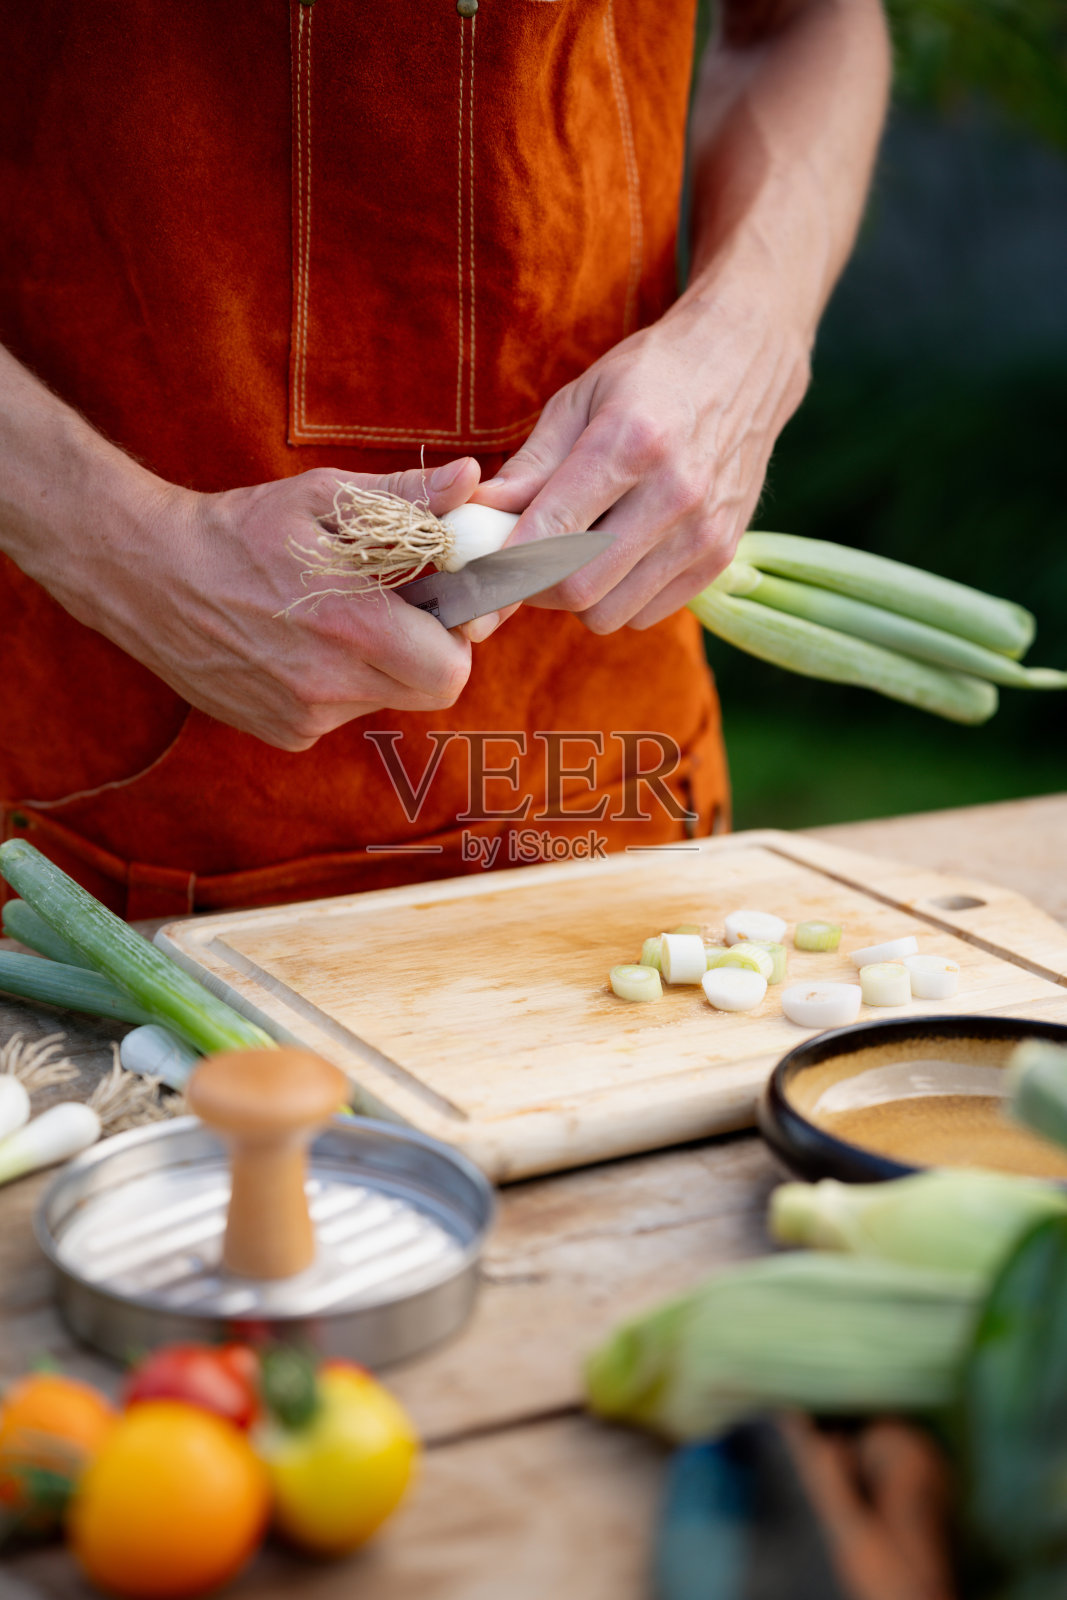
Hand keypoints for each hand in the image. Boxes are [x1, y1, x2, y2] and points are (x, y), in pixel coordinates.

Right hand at [53, 460, 481, 750]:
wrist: (149, 576)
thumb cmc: (241, 530)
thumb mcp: (322, 499)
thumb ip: (405, 500)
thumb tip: (470, 482)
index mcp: (350, 624)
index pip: (451, 667)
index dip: (455, 633)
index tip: (433, 601)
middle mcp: (329, 684)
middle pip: (430, 691)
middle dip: (427, 653)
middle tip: (396, 610)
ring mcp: (305, 716)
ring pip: (386, 700)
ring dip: (379, 666)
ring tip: (332, 619)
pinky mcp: (285, 732)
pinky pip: (342, 713)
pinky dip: (337, 684)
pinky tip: (300, 645)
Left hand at [474, 286, 810, 632]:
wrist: (742, 367)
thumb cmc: (647, 379)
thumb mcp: (579, 400)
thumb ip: (529, 466)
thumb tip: (474, 516)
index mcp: (630, 441)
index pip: (550, 533)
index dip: (502, 564)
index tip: (475, 574)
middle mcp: (675, 492)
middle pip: (579, 587)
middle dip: (535, 587)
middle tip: (522, 564)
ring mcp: (703, 532)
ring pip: (611, 612)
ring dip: (577, 597)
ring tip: (573, 554)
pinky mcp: (720, 558)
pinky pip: (646, 615)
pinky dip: (618, 599)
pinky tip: (616, 557)